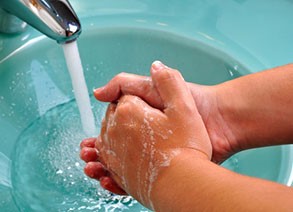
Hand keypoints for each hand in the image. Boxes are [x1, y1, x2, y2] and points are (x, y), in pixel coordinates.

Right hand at [82, 61, 211, 208]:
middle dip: (98, 154)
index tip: (89, 142)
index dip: (100, 136)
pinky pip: (138, 178)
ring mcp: (155, 153)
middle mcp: (146, 137)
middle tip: (87, 156)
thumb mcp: (152, 85)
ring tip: (93, 168)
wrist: (220, 120)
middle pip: (115, 149)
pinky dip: (121, 181)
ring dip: (104, 167)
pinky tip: (109, 180)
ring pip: (123, 165)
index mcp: (141, 119)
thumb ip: (124, 84)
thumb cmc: (191, 100)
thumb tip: (98, 92)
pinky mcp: (165, 168)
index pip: (114, 129)